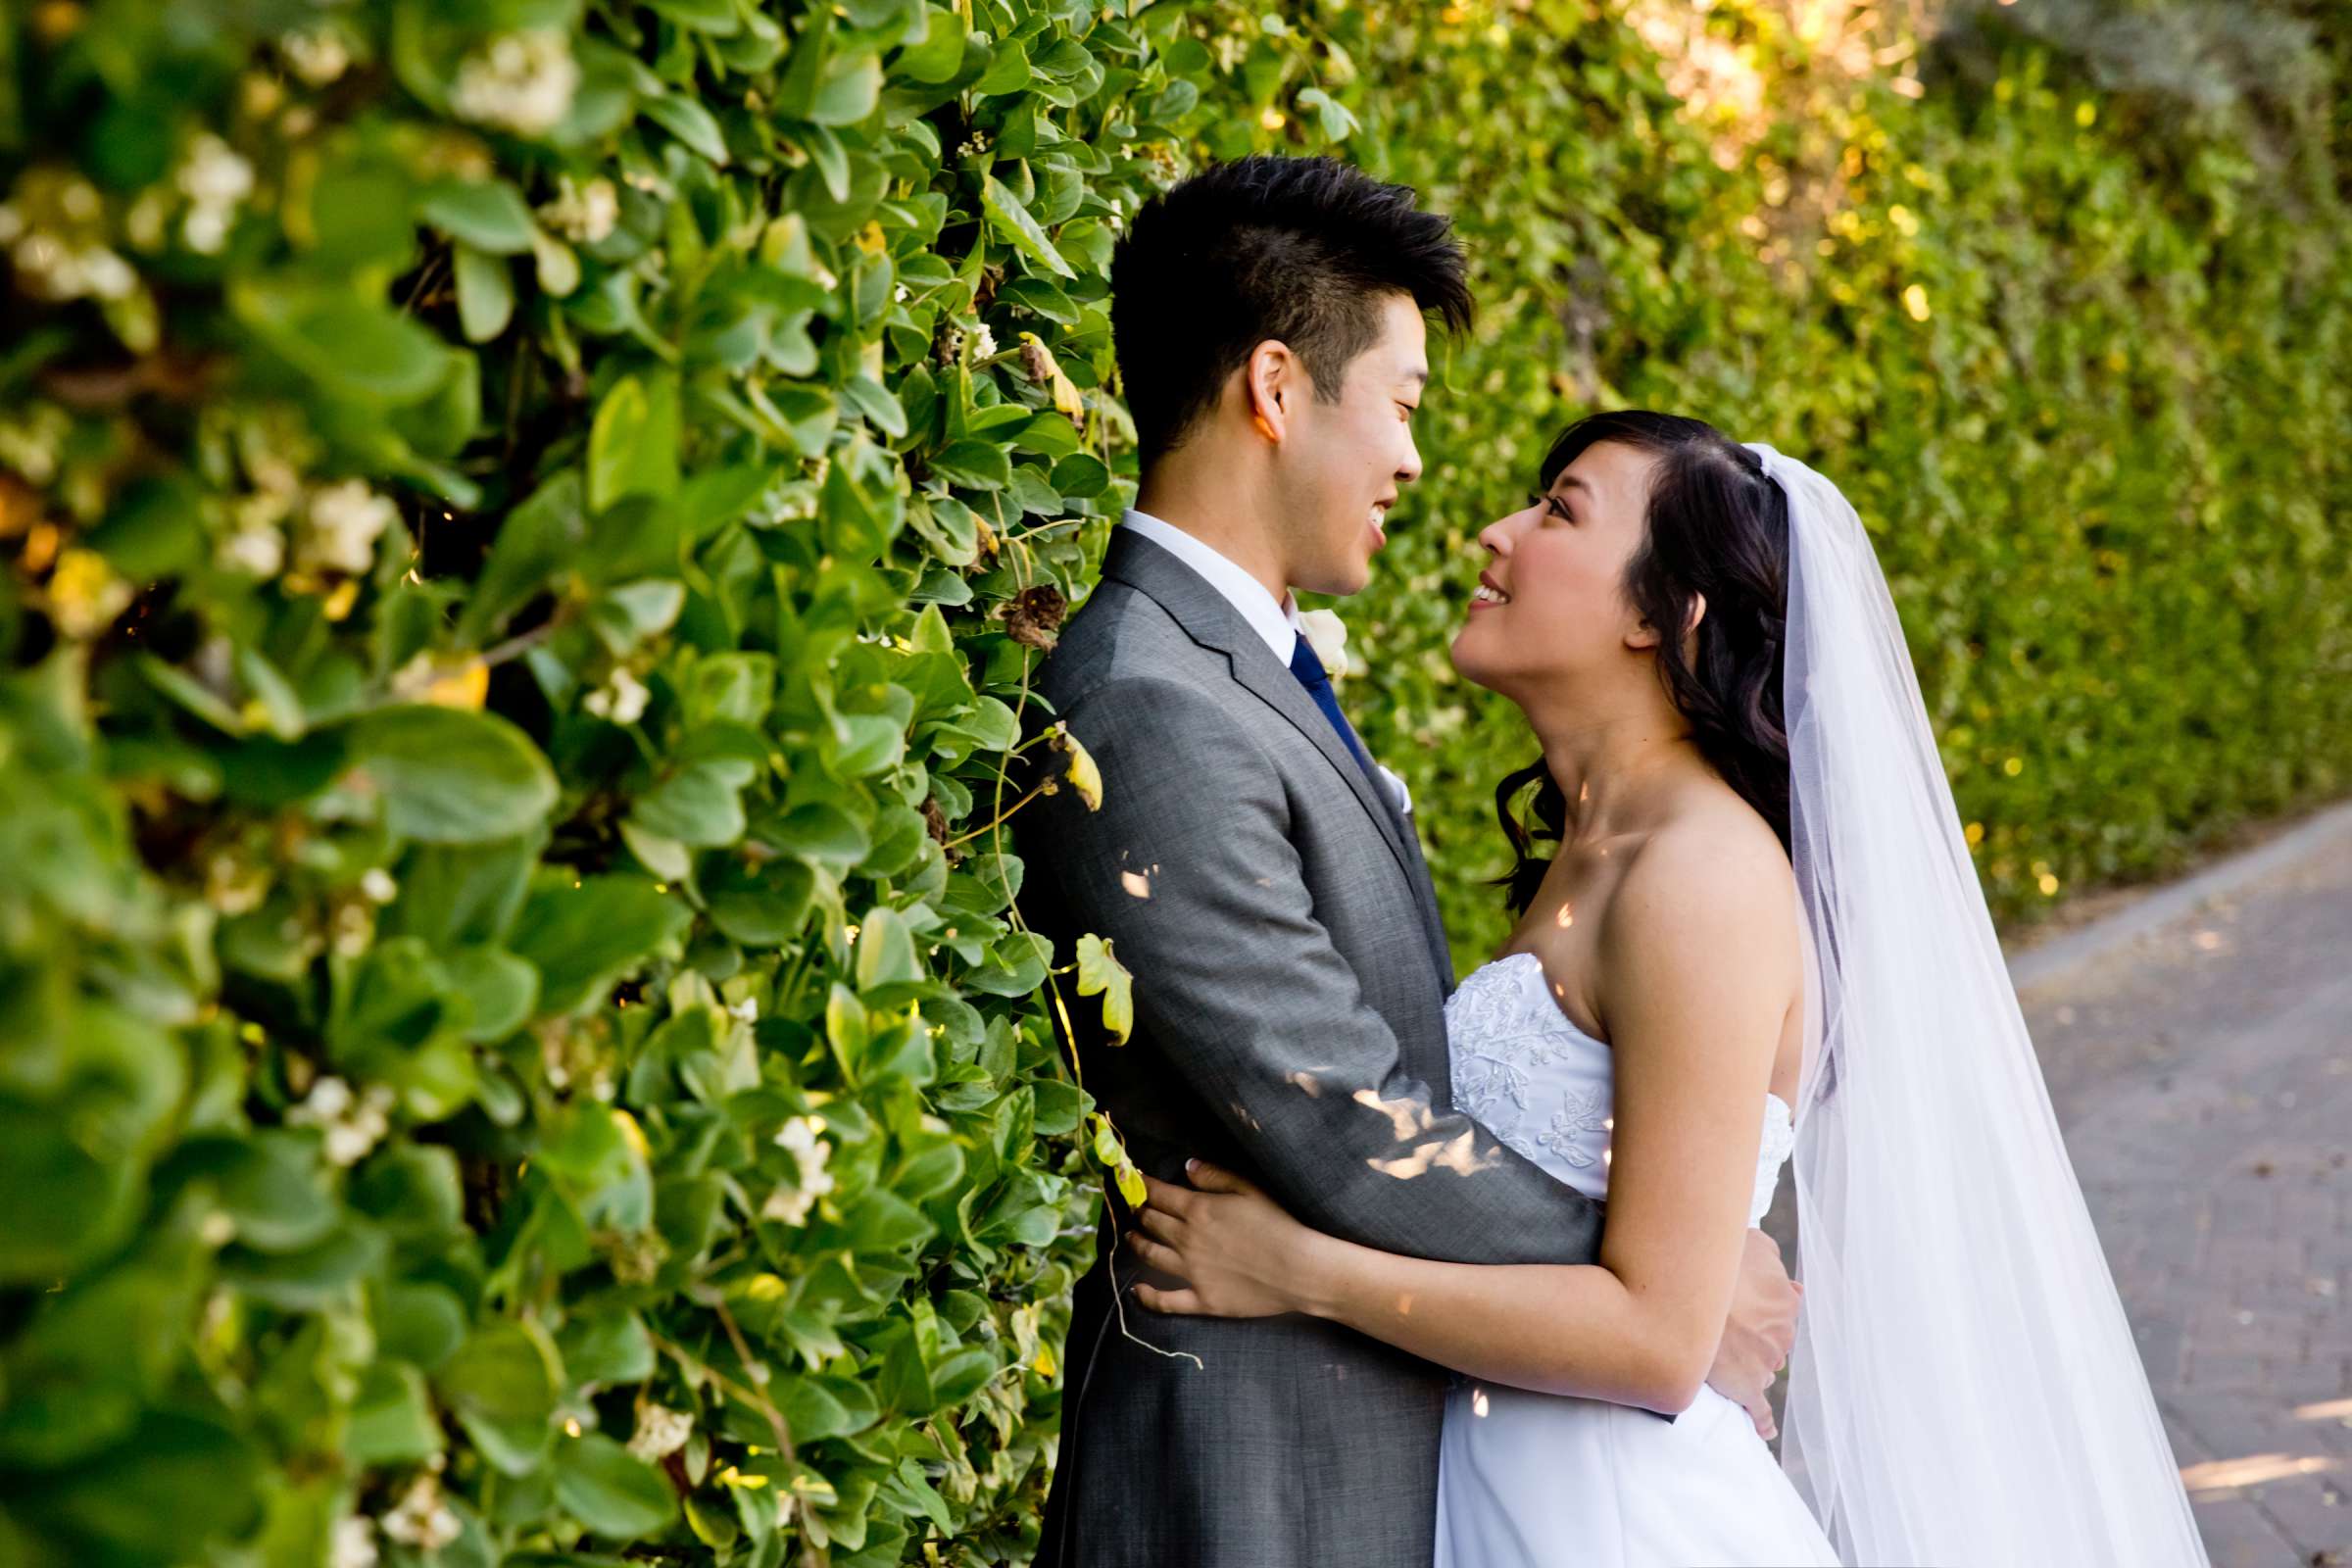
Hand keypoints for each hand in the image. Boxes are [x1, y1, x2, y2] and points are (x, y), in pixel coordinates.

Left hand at [1125, 1160, 1315, 1318]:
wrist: (1298, 1269)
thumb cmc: (1279, 1224)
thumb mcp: (1250, 1189)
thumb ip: (1215, 1176)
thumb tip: (1187, 1166)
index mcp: (1198, 1210)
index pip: (1159, 1194)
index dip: (1144, 1186)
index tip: (1135, 1181)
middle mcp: (1187, 1240)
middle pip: (1151, 1222)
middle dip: (1139, 1212)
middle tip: (1134, 1208)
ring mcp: (1191, 1272)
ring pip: (1150, 1255)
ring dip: (1137, 1243)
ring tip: (1131, 1237)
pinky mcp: (1200, 1300)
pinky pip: (1165, 1300)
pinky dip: (1146, 1296)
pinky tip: (1137, 1290)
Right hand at [1706, 1228, 1800, 1438]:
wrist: (1687, 1293)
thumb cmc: (1716, 1262)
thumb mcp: (1752, 1242)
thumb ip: (1772, 1258)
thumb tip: (1783, 1276)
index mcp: (1785, 1301)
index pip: (1781, 1309)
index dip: (1759, 1307)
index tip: (1741, 1304)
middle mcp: (1781, 1334)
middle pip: (1772, 1340)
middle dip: (1755, 1337)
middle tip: (1726, 1326)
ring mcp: (1765, 1363)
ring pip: (1763, 1368)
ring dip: (1750, 1365)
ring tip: (1724, 1358)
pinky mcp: (1746, 1388)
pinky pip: (1759, 1410)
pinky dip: (1763, 1421)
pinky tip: (1766, 1429)